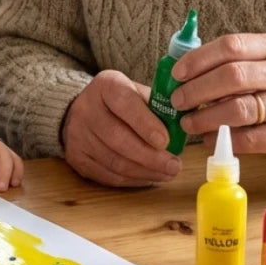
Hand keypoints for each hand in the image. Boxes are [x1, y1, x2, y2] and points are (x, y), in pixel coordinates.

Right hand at [61, 69, 180, 185]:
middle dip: (150, 156)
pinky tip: (149, 177)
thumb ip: (160, 106)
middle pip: (117, 137)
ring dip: (144, 171)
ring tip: (167, 173)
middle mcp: (86, 108)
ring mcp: (77, 134)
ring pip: (113, 160)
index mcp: (106, 85)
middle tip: (174, 165)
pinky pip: (107, 175)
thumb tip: (189, 124)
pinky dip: (132, 179)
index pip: (124, 102)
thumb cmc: (123, 103)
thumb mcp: (139, 93)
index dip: (145, 124)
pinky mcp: (76, 157)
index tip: (165, 141)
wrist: (85, 111)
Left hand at [170, 32, 265, 159]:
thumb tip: (184, 72)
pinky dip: (223, 139)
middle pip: (232, 77)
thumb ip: (236, 60)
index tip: (177, 73)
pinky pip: (249, 138)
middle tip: (178, 101)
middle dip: (196, 90)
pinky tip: (210, 139)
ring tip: (188, 122)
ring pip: (238, 109)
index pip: (232, 45)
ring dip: (204, 118)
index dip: (198, 59)